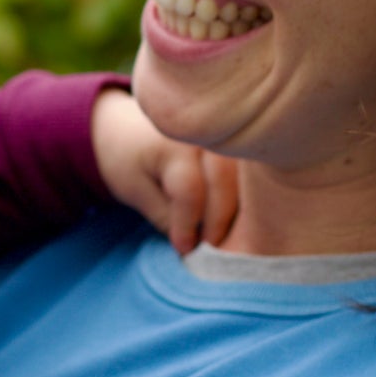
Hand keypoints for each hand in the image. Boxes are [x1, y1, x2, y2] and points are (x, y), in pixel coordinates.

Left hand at [91, 88, 237, 255]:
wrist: (129, 126)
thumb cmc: (128, 161)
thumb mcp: (135, 192)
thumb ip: (165, 217)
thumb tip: (196, 246)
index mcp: (171, 144)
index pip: (189, 191)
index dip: (187, 226)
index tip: (183, 249)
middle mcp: (202, 134)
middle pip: (223, 181)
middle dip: (219, 222)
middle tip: (209, 250)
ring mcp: (222, 135)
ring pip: (244, 178)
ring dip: (237, 212)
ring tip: (223, 238)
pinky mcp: (234, 143)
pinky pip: (248, 175)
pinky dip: (244, 200)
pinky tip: (234, 221)